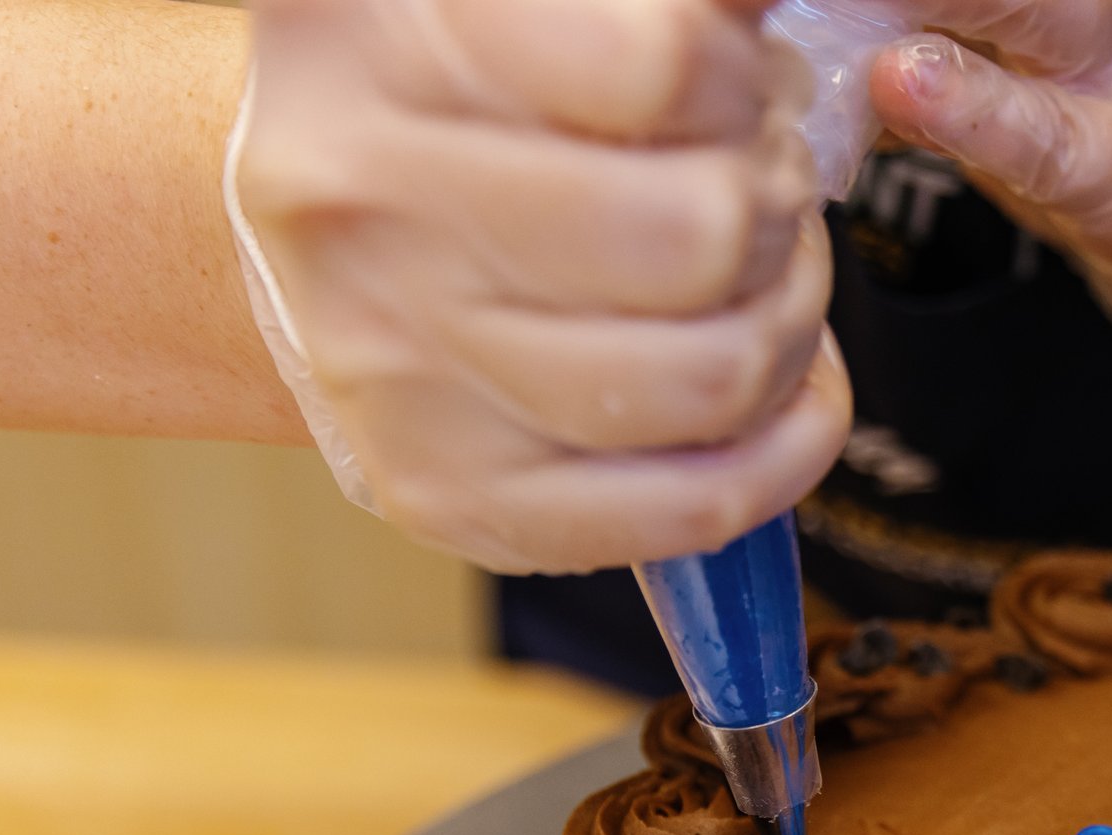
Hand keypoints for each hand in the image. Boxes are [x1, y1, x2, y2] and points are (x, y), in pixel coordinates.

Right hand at [228, 0, 851, 572]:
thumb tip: (762, 14)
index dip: (740, 84)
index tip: (730, 89)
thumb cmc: (464, 105)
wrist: (328, 230)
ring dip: (783, 324)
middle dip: (774, 210)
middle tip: (756, 193)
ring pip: (713, 379)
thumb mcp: (544, 8)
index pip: (665, 66)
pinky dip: (783, 444)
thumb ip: (673, 13)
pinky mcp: (443, 494)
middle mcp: (354, 199)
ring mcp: (389, 366)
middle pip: (700, 237)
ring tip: (755, 283)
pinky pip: (693, 508)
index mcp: (367, 34)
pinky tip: (778, 386)